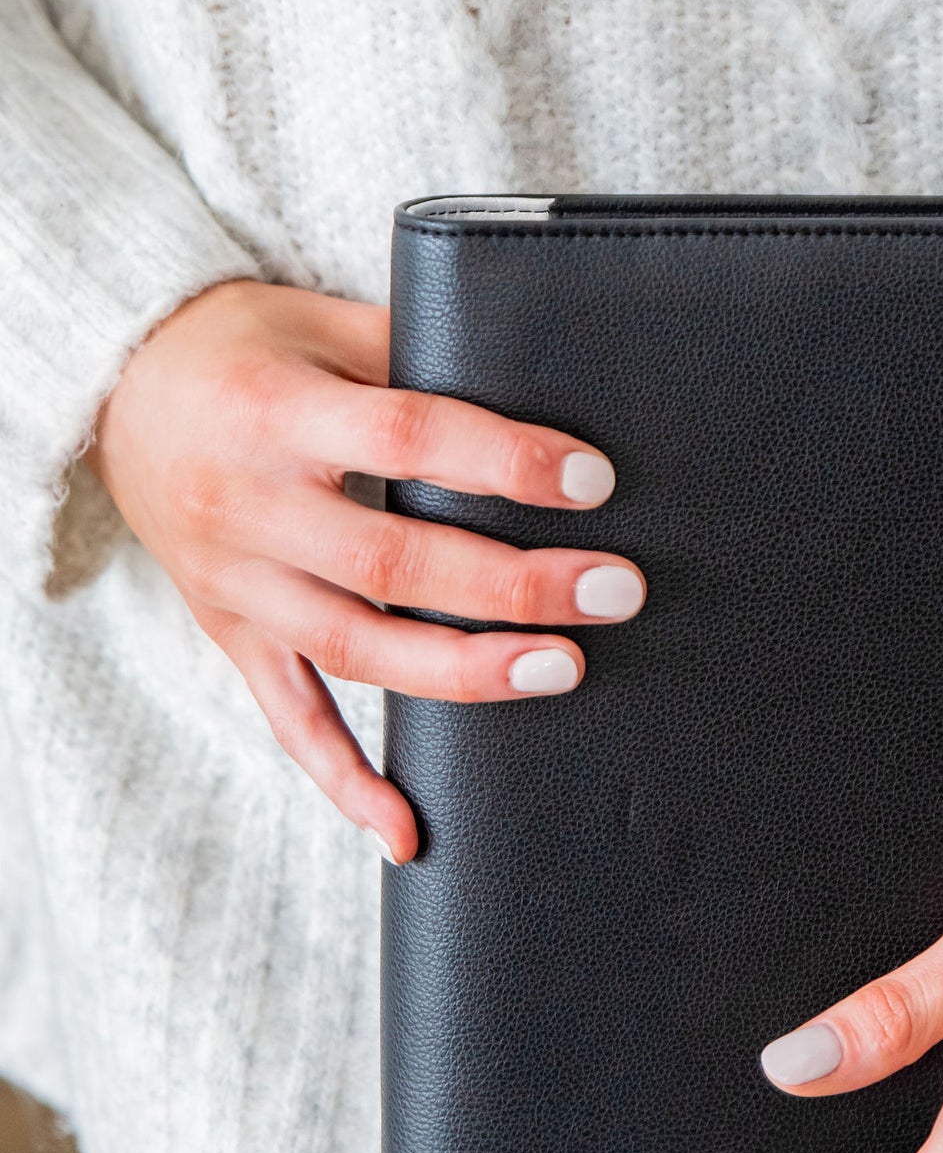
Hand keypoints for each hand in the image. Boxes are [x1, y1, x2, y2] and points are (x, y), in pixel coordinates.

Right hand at [86, 279, 642, 863]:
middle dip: (512, 584)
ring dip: (463, 671)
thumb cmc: (245, 345)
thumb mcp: (321, 321)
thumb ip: (418, 354)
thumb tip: (545, 383)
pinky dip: (346, 781)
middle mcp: (250, 505)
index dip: (502, 461)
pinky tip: (408, 831)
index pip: (406, 436)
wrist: (118, 389)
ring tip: (563, 670)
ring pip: (354, 647)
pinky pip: (289, 718)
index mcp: (277, 412)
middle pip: (392, 559)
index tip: (591, 481)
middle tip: (614, 590)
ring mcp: (236, 582)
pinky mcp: (230, 633)